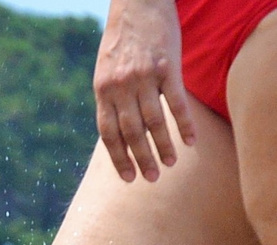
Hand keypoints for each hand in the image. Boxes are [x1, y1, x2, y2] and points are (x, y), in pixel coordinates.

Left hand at [93, 0, 194, 182]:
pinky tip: (191, 141)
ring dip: (164, 146)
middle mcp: (121, 87)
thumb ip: (110, 99)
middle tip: (151, 179)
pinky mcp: (166, 68)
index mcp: (103, 91)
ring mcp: (144, 78)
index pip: (108, 134)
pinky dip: (184, 124)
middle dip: (141, 159)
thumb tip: (115, 131)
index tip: (128, 178)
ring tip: (171, 164)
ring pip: (154, 121)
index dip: (118, 158)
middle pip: (132, 132)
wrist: (137, 6)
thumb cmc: (122, 42)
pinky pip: (177, 102)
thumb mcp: (105, 72)